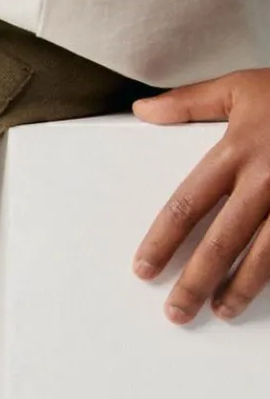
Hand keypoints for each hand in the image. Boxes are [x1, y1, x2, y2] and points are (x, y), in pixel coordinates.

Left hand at [132, 68, 269, 323]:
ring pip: (266, 256)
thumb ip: (189, 102)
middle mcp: (267, 179)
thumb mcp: (241, 87)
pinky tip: (269, 294)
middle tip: (176, 311)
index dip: (162, 242)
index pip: (188, 205)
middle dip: (195, 282)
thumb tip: (142, 111)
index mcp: (238, 150)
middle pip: (222, 242)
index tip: (144, 269)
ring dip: (241, 288)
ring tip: (222, 310)